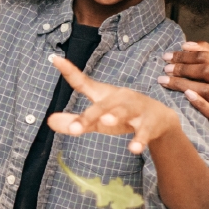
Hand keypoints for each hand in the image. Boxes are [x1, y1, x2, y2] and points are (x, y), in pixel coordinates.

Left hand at [46, 55, 181, 153]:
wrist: (159, 119)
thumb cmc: (121, 115)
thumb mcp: (97, 119)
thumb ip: (75, 121)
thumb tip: (49, 121)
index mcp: (103, 95)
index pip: (82, 82)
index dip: (68, 71)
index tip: (54, 59)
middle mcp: (118, 98)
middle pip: (103, 104)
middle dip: (89, 115)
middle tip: (74, 128)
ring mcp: (135, 110)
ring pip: (125, 112)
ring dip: (116, 115)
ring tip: (106, 121)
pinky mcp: (149, 124)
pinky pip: (144, 132)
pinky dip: (139, 140)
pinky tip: (134, 149)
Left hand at [157, 42, 208, 150]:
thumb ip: (208, 59)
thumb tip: (188, 44)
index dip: (187, 55)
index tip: (168, 56)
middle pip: (208, 71)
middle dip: (184, 68)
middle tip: (166, 68)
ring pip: (208, 90)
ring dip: (184, 84)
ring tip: (166, 81)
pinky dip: (199, 102)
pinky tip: (186, 95)